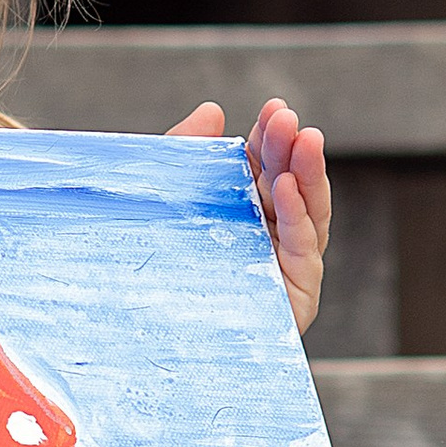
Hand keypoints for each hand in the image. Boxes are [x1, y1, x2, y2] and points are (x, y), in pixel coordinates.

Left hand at [167, 97, 331, 336]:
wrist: (138, 337)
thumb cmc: (153, 266)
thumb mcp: (165, 195)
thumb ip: (186, 152)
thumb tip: (213, 110)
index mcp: (245, 214)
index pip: (267, 168)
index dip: (272, 138)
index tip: (272, 109)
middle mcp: (270, 239)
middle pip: (291, 186)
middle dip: (291, 149)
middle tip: (286, 118)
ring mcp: (285, 267)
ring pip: (306, 212)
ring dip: (306, 173)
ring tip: (302, 138)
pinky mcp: (295, 297)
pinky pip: (302, 249)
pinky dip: (297, 214)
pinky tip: (287, 185)